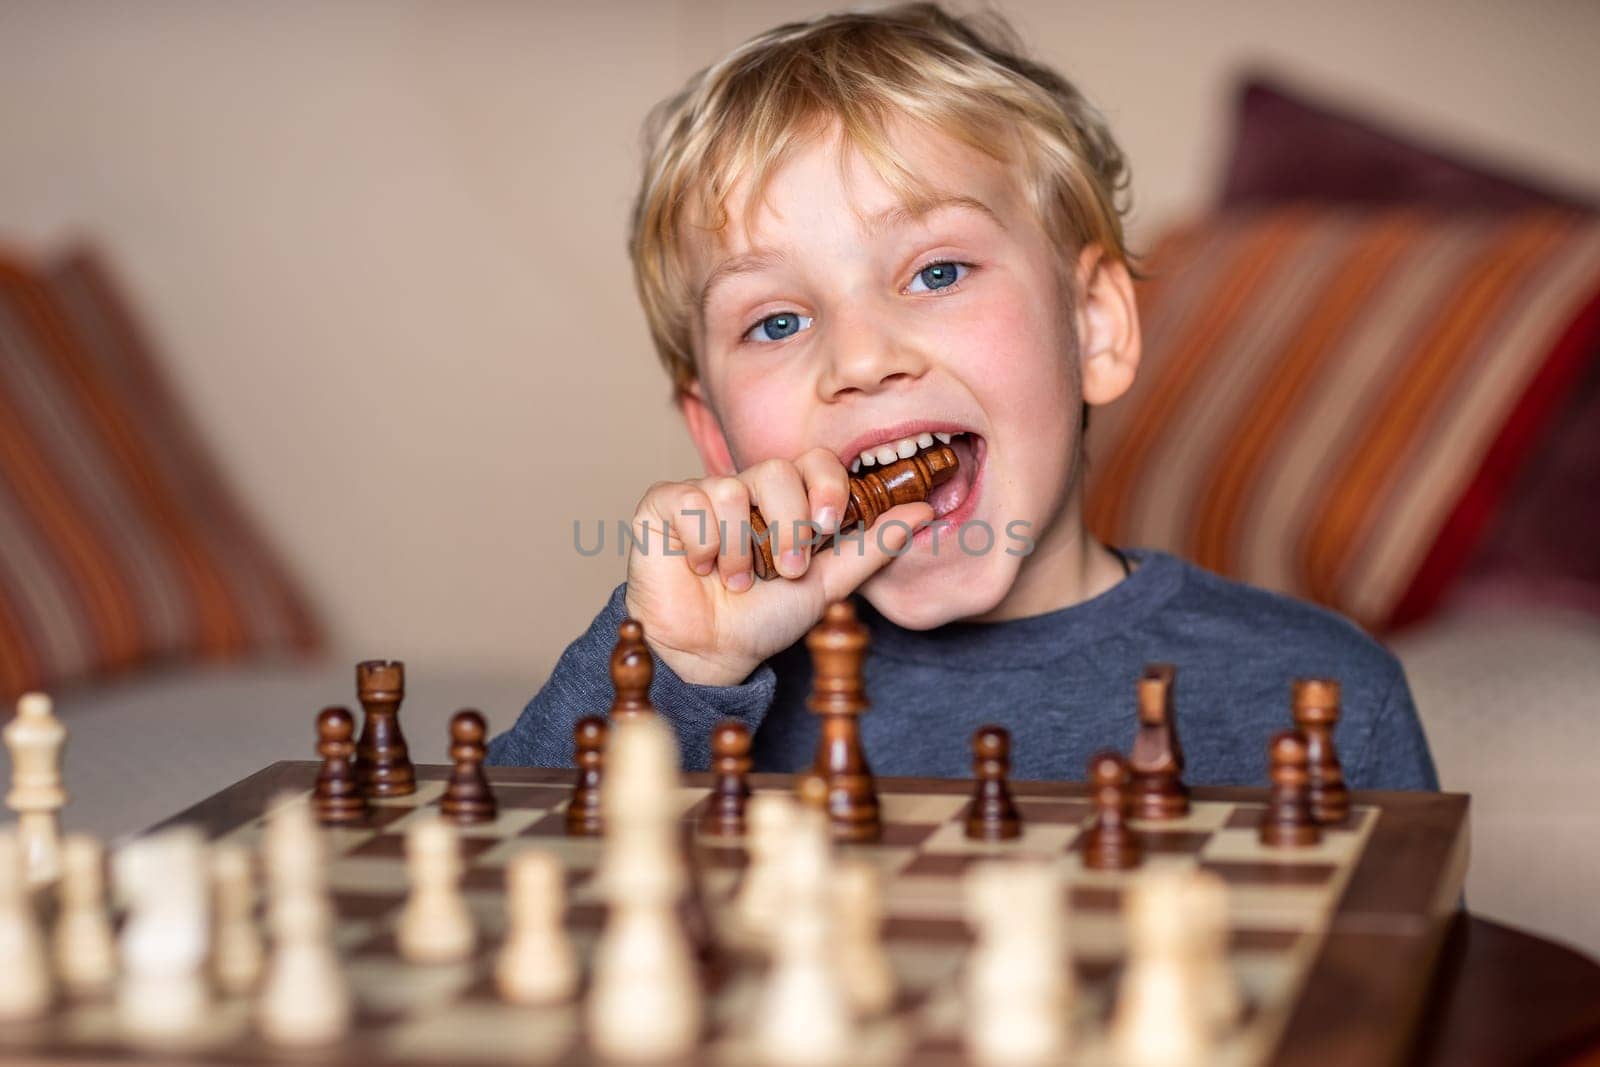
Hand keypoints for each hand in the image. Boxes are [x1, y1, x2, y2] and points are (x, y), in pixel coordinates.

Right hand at [622, 448, 932, 686]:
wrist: (711, 653)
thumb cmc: (765, 616)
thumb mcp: (828, 584)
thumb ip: (871, 546)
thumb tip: (923, 511)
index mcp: (788, 499)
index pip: (815, 461)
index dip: (826, 486)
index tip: (830, 525)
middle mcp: (748, 487)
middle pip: (777, 470)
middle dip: (788, 526)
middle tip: (786, 569)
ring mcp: (704, 492)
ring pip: (732, 488)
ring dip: (742, 548)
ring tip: (738, 581)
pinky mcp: (663, 504)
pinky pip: (690, 500)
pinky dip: (704, 544)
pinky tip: (702, 567)